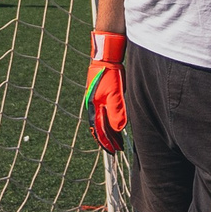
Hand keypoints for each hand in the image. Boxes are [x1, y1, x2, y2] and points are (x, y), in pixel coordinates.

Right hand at [84, 31, 127, 153]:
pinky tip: (113, 125)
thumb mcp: (115, 94)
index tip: (114, 152)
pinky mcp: (99, 97)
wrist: (105, 59)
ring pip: (101, 122)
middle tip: (116, 149)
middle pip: (99, 129)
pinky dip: (107, 123)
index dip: (107, 143)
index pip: (100, 131)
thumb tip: (118, 129)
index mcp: (95, 108)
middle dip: (108, 140)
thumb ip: (116, 111)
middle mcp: (93, 107)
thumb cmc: (110, 76)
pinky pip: (102, 115)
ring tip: (116, 140)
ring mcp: (95, 102)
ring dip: (108, 133)